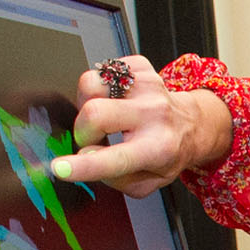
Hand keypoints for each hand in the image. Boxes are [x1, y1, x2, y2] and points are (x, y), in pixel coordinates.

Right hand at [50, 55, 231, 197]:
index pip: (114, 160)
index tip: (59, 167)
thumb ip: (114, 178)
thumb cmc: (165, 154)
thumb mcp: (146, 182)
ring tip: (104, 116)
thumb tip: (84, 158)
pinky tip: (115, 100)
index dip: (82, 166)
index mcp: (157, 148)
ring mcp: (148, 86)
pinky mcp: (141, 67)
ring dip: (87, 103)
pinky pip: (100, 70)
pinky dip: (100, 87)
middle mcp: (154, 114)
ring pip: (90, 84)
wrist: (191, 124)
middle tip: (94, 138)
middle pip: (94, 114)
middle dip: (82, 131)